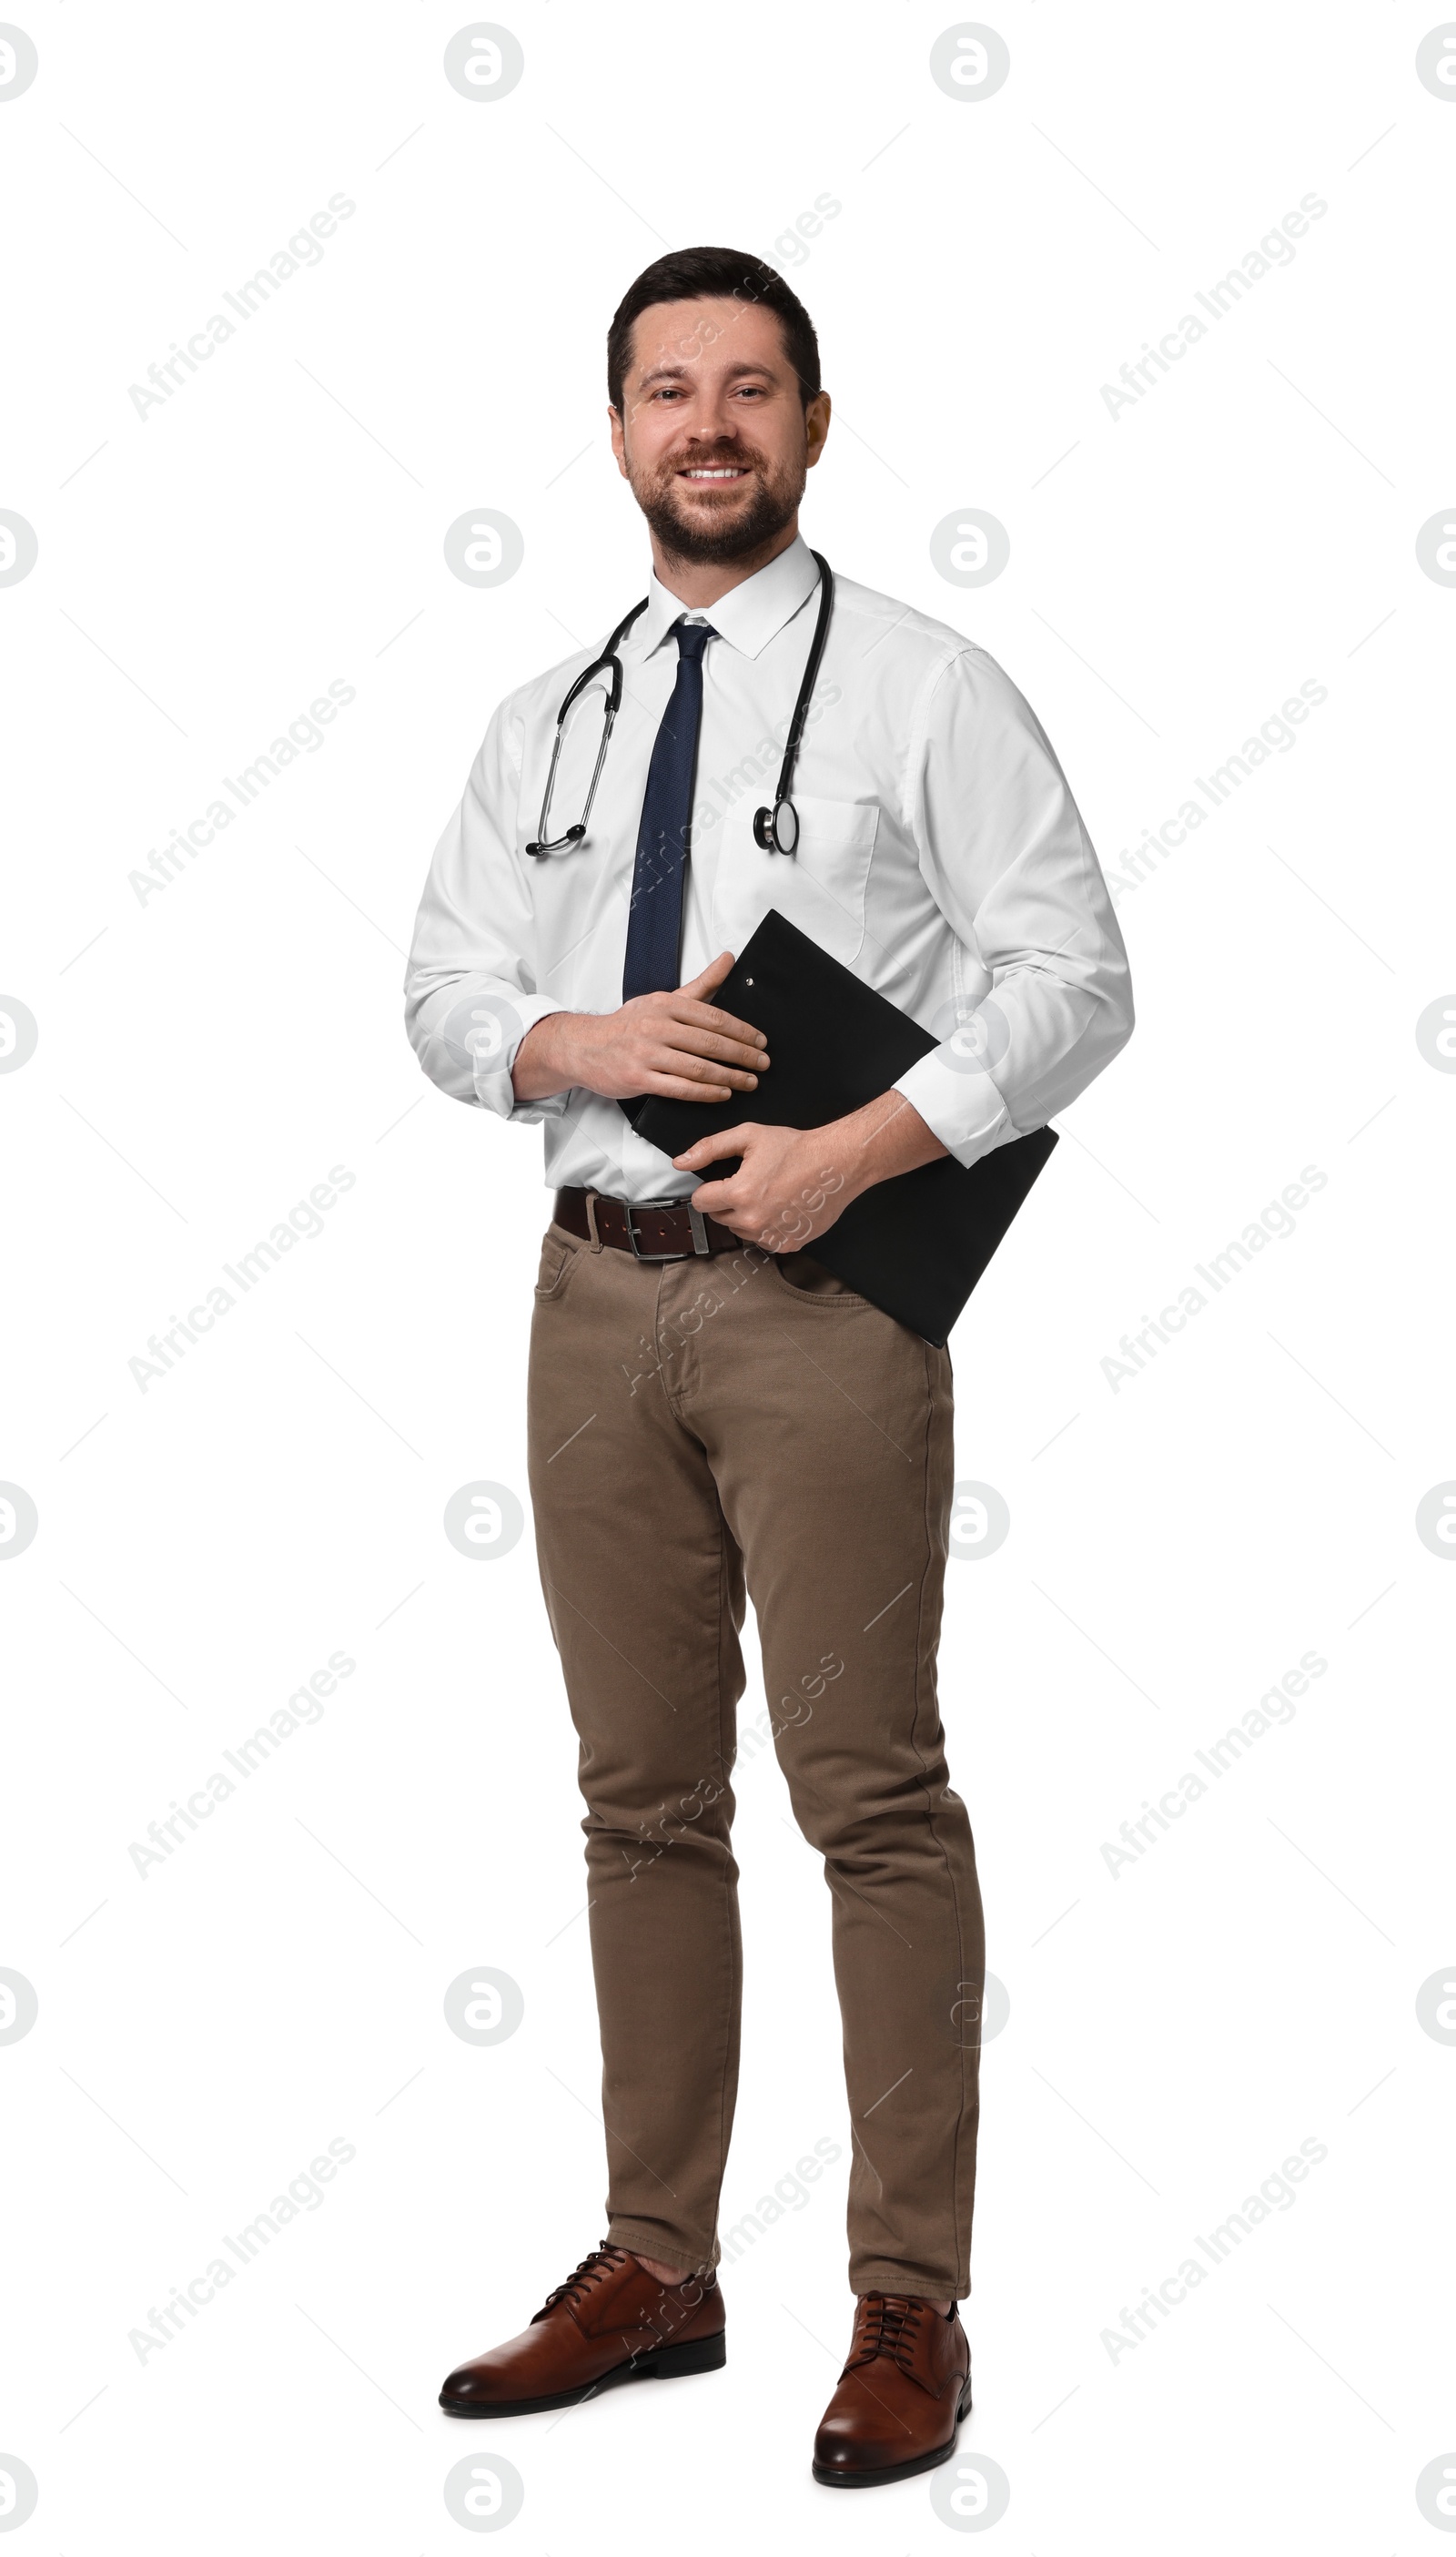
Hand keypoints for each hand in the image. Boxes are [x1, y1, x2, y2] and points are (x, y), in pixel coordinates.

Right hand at [511, 951, 767, 1102]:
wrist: (585, 1047)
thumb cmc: (629, 1025)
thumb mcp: (664, 1000)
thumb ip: (701, 985)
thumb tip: (729, 959)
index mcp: (666, 1004)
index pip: (714, 1018)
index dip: (742, 1032)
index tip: (761, 1042)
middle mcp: (656, 1027)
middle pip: (710, 1043)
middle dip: (742, 1056)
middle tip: (763, 1065)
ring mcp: (646, 1054)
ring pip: (698, 1067)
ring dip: (729, 1077)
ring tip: (749, 1082)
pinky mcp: (638, 1079)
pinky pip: (680, 1088)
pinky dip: (706, 1092)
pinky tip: (723, 1093)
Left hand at [674, 1091, 949, 1250]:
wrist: (837, 1164)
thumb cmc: (795, 1148)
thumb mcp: (748, 1136)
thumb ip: (709, 1148)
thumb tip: (680, 1163)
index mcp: (739, 1194)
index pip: (700, 1202)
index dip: (709, 1188)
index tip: (723, 1180)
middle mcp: (753, 1221)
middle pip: (719, 1217)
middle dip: (728, 1201)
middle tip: (753, 1182)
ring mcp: (771, 1236)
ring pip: (740, 1230)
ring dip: (746, 1215)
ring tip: (769, 1193)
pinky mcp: (787, 1244)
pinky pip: (762, 1240)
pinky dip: (767, 1226)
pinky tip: (782, 1207)